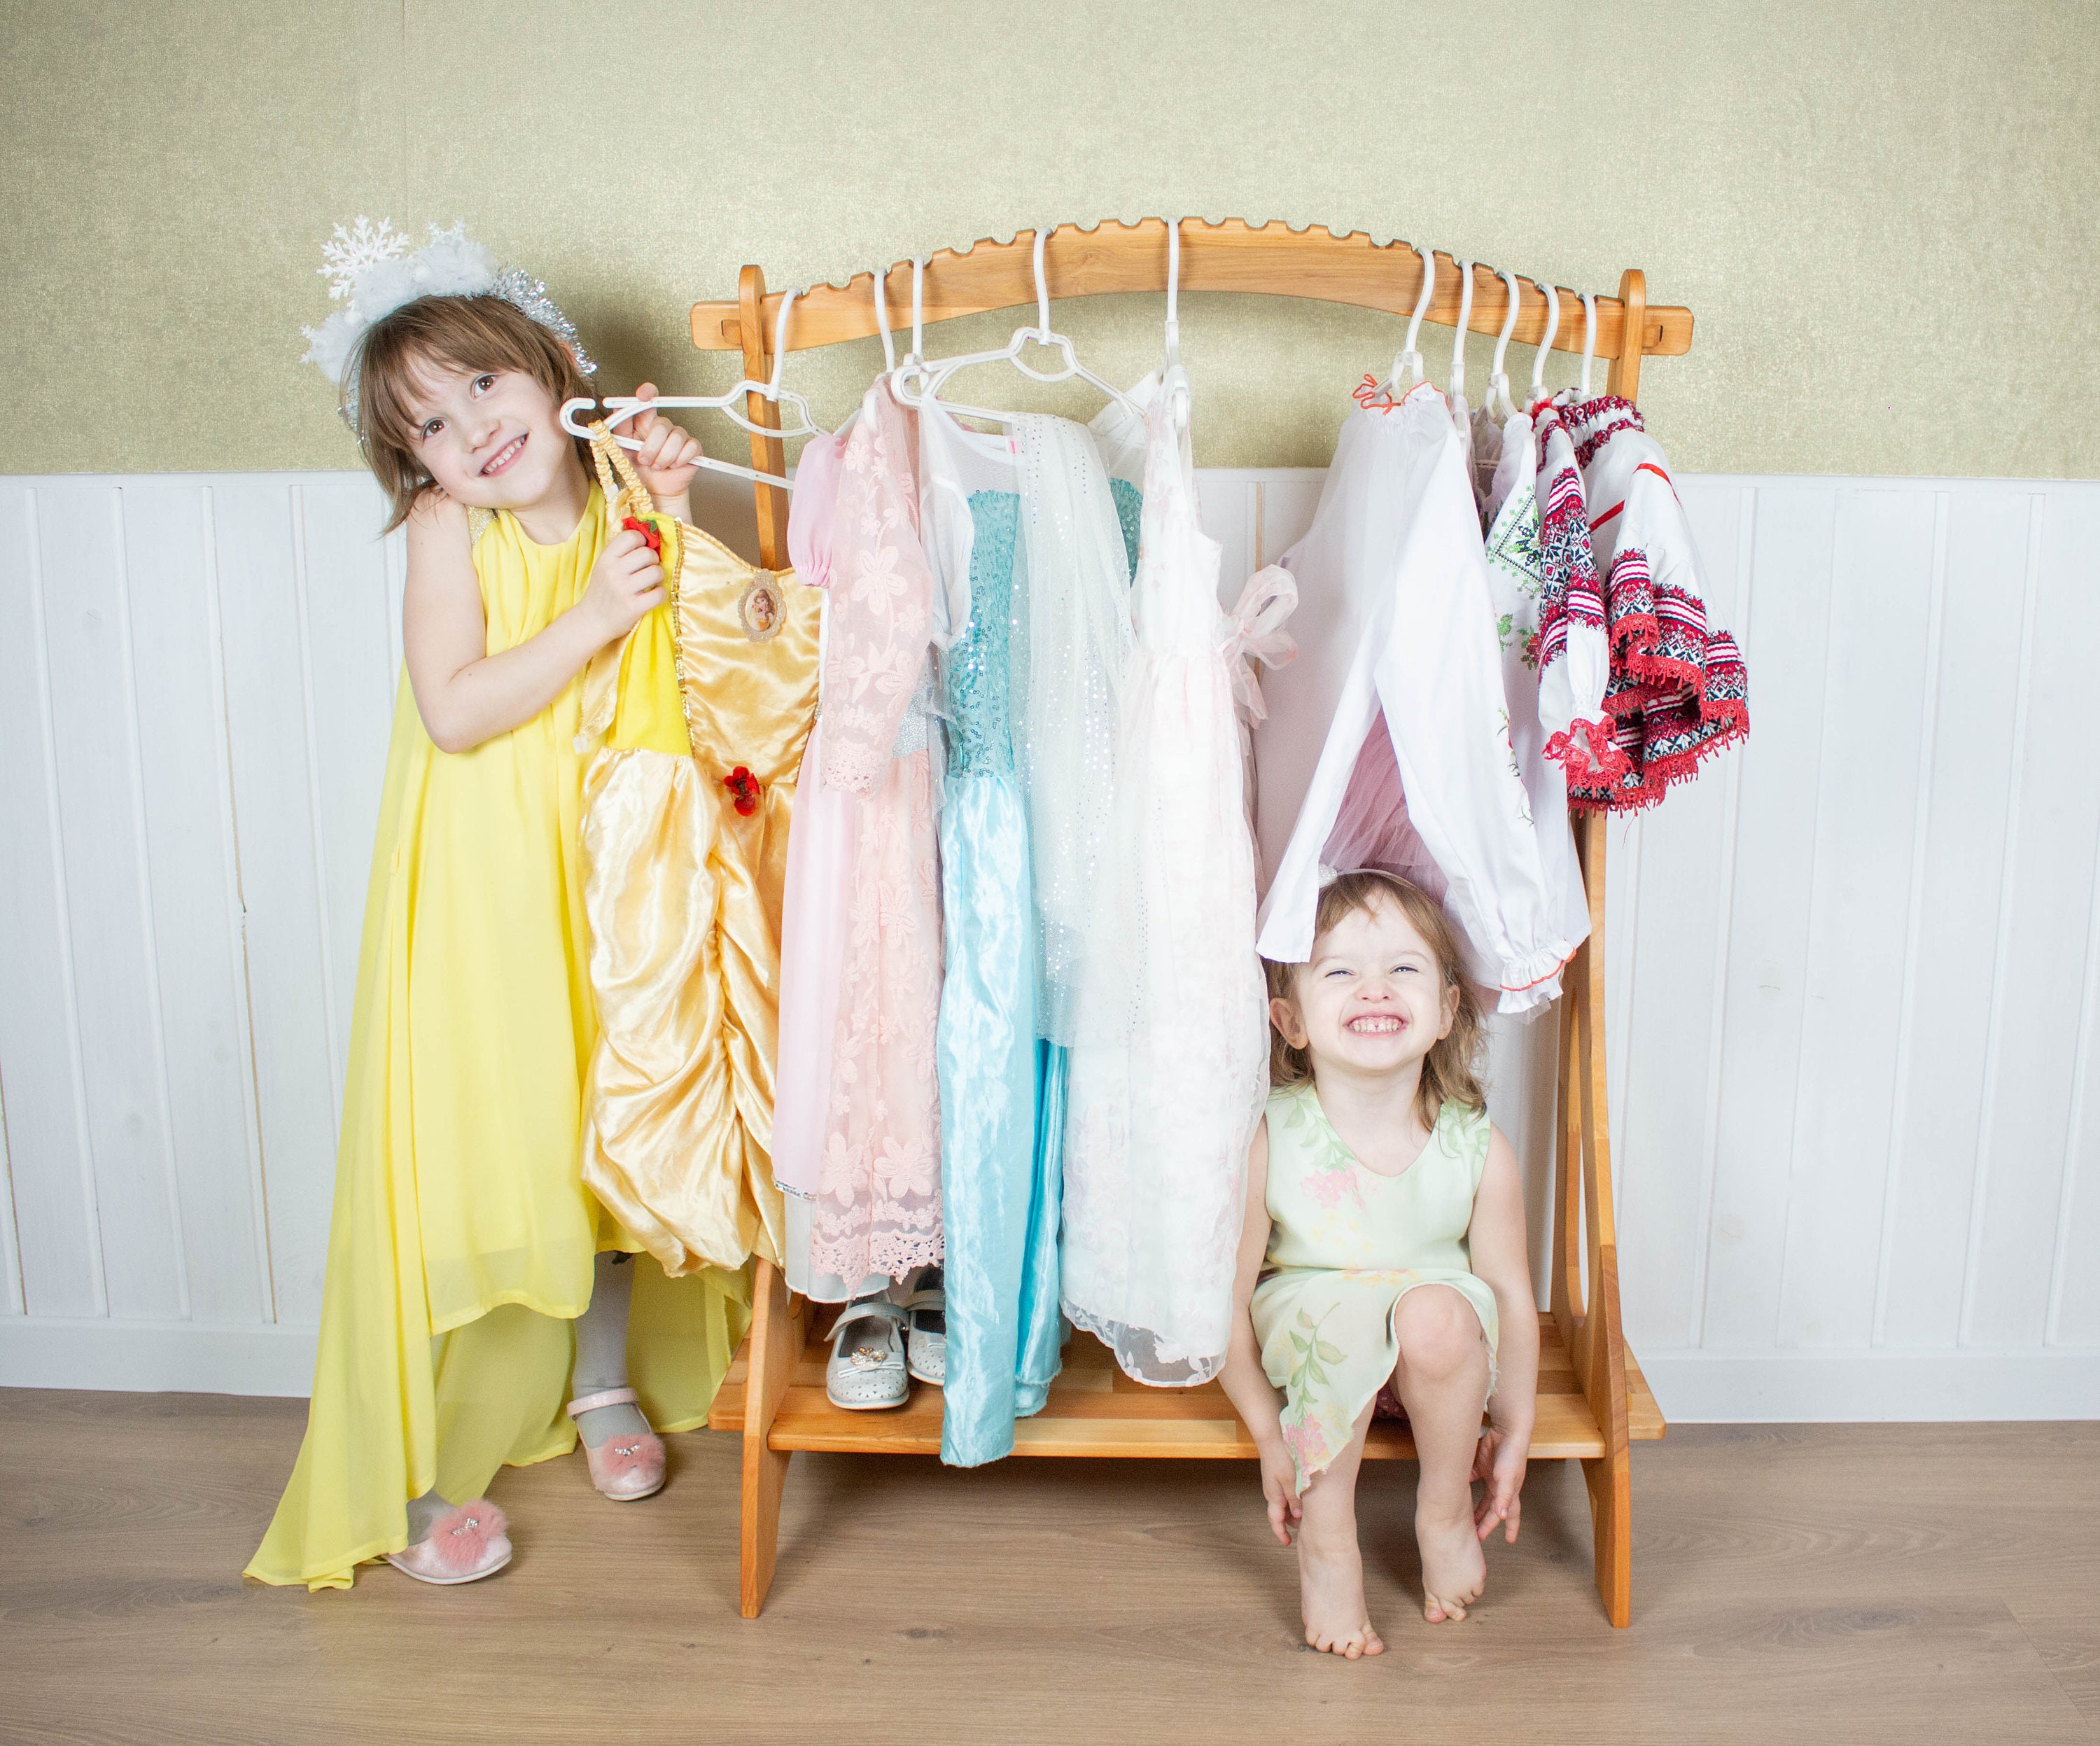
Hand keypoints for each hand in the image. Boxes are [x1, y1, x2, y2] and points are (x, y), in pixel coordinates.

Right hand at [578, 525, 665, 646]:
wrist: (592, 620)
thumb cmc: (603, 590)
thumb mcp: (604, 566)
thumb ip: (622, 551)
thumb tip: (648, 534)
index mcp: (606, 558)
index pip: (631, 536)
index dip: (642, 541)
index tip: (641, 551)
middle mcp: (613, 571)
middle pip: (648, 553)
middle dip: (653, 560)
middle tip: (647, 569)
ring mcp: (623, 590)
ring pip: (656, 571)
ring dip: (658, 577)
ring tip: (650, 583)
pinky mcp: (633, 607)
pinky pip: (660, 593)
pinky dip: (660, 594)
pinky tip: (652, 595)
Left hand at [626, 383, 702, 502]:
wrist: (654, 490)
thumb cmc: (639, 469)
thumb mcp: (622, 448)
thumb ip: (619, 427)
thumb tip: (615, 409)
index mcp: (645, 423)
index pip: (649, 400)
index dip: (648, 393)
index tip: (643, 396)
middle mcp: (663, 427)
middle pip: (661, 425)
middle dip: (651, 447)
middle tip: (645, 460)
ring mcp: (679, 436)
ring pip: (675, 438)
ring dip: (664, 457)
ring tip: (657, 467)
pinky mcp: (693, 448)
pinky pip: (690, 447)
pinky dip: (680, 459)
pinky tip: (673, 466)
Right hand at [1259, 1443, 1301, 1546]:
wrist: (1270, 1438)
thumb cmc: (1280, 1457)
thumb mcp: (1291, 1480)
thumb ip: (1294, 1498)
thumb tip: (1298, 1516)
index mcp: (1274, 1496)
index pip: (1276, 1521)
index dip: (1281, 1534)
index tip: (1288, 1543)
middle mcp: (1271, 1493)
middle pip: (1280, 1514)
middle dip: (1291, 1522)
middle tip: (1305, 1526)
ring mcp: (1272, 1485)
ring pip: (1283, 1504)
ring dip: (1293, 1510)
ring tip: (1307, 1510)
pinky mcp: (1275, 1478)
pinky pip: (1283, 1495)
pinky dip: (1291, 1500)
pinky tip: (1301, 1495)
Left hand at [1470, 1424, 1528, 1543]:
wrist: (1508, 1430)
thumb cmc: (1512, 1455)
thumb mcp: (1508, 1479)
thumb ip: (1504, 1497)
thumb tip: (1501, 1517)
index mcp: (1509, 1491)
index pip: (1507, 1515)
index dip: (1503, 1528)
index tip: (1503, 1541)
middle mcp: (1500, 1485)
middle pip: (1492, 1508)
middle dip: (1486, 1522)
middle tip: (1477, 1535)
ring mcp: (1490, 1474)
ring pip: (1482, 1496)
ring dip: (1475, 1507)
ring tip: (1465, 1517)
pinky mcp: (1481, 1463)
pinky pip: (1471, 1476)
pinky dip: (1465, 1484)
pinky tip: (1455, 1489)